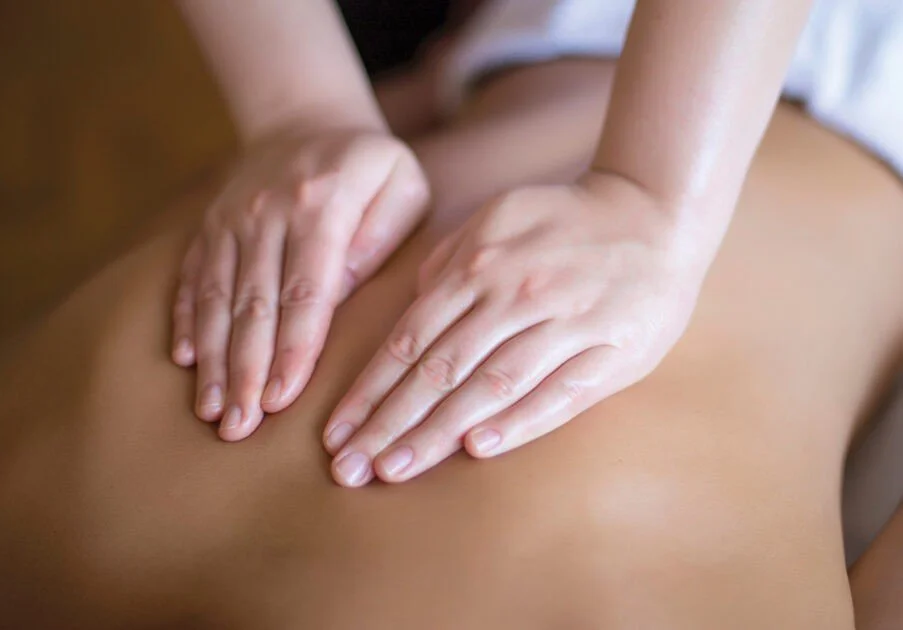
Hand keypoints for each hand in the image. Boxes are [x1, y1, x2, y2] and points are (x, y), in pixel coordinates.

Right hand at [172, 125, 429, 440]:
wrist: (306, 118)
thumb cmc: (369, 166)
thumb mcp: (399, 186)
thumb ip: (379, 238)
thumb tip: (340, 297)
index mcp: (320, 204)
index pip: (305, 290)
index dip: (292, 348)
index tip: (280, 399)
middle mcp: (265, 212)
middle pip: (253, 304)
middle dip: (244, 370)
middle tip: (239, 427)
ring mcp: (229, 219)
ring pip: (217, 298)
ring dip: (213, 358)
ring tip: (212, 410)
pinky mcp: (209, 227)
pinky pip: (194, 278)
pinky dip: (187, 320)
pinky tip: (184, 363)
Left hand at [323, 174, 709, 486]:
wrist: (655, 212)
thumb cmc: (565, 222)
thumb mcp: (498, 217)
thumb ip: (449, 261)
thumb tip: (412, 305)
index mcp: (480, 264)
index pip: (410, 338)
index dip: (371, 390)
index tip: (338, 433)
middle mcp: (516, 294)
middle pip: (441, 369)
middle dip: (390, 423)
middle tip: (352, 468)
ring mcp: (566, 322)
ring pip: (491, 385)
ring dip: (439, 432)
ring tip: (396, 469)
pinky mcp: (611, 350)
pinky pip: (558, 393)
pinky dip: (518, 422)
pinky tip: (478, 449)